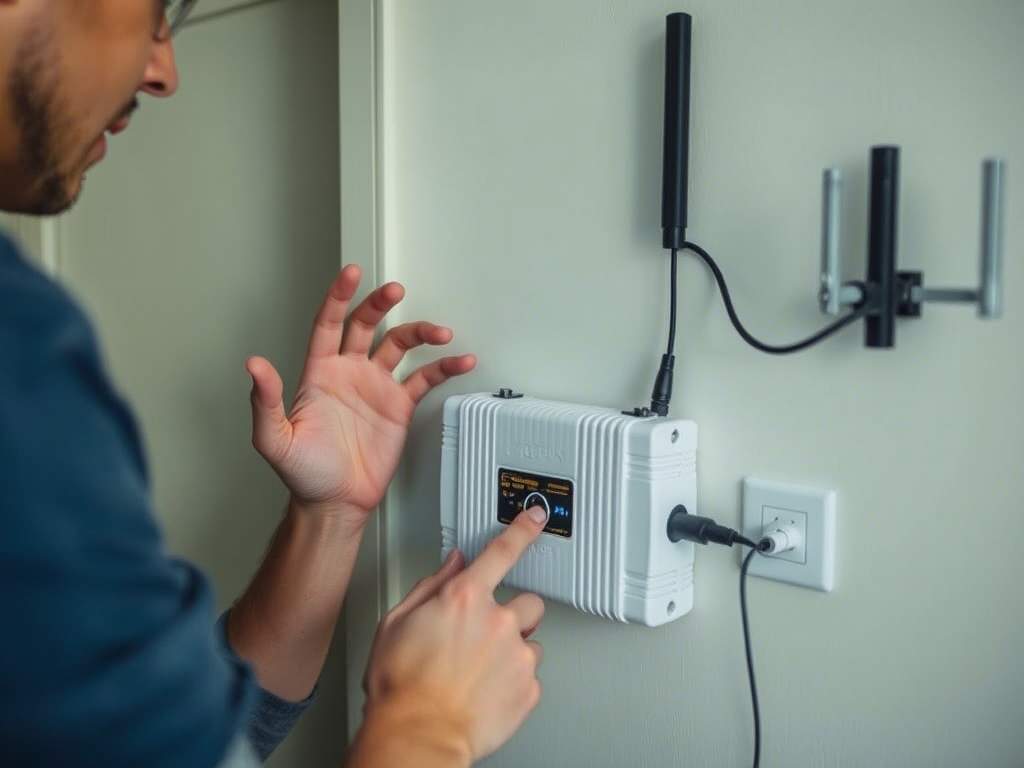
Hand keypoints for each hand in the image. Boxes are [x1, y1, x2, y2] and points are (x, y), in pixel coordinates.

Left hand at [246, 264, 475, 519]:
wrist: (335, 502)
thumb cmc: (304, 474)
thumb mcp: (275, 439)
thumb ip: (265, 401)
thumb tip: (254, 365)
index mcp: (319, 373)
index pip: (328, 324)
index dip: (338, 297)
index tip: (351, 274)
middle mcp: (349, 373)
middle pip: (367, 325)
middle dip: (380, 304)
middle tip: (395, 291)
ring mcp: (376, 387)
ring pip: (400, 345)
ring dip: (420, 333)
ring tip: (440, 333)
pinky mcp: (398, 406)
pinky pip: (424, 378)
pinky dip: (444, 367)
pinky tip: (460, 360)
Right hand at [357, 507, 548, 763]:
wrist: (417, 735)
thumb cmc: (400, 686)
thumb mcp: (397, 623)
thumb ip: (431, 585)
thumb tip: (452, 564)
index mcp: (465, 598)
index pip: (502, 551)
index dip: (523, 530)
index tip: (536, 518)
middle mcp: (497, 621)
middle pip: (528, 602)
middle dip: (513, 615)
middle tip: (488, 636)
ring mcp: (517, 656)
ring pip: (531, 642)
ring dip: (513, 650)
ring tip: (482, 671)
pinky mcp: (528, 689)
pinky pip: (530, 677)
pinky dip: (513, 682)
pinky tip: (487, 691)